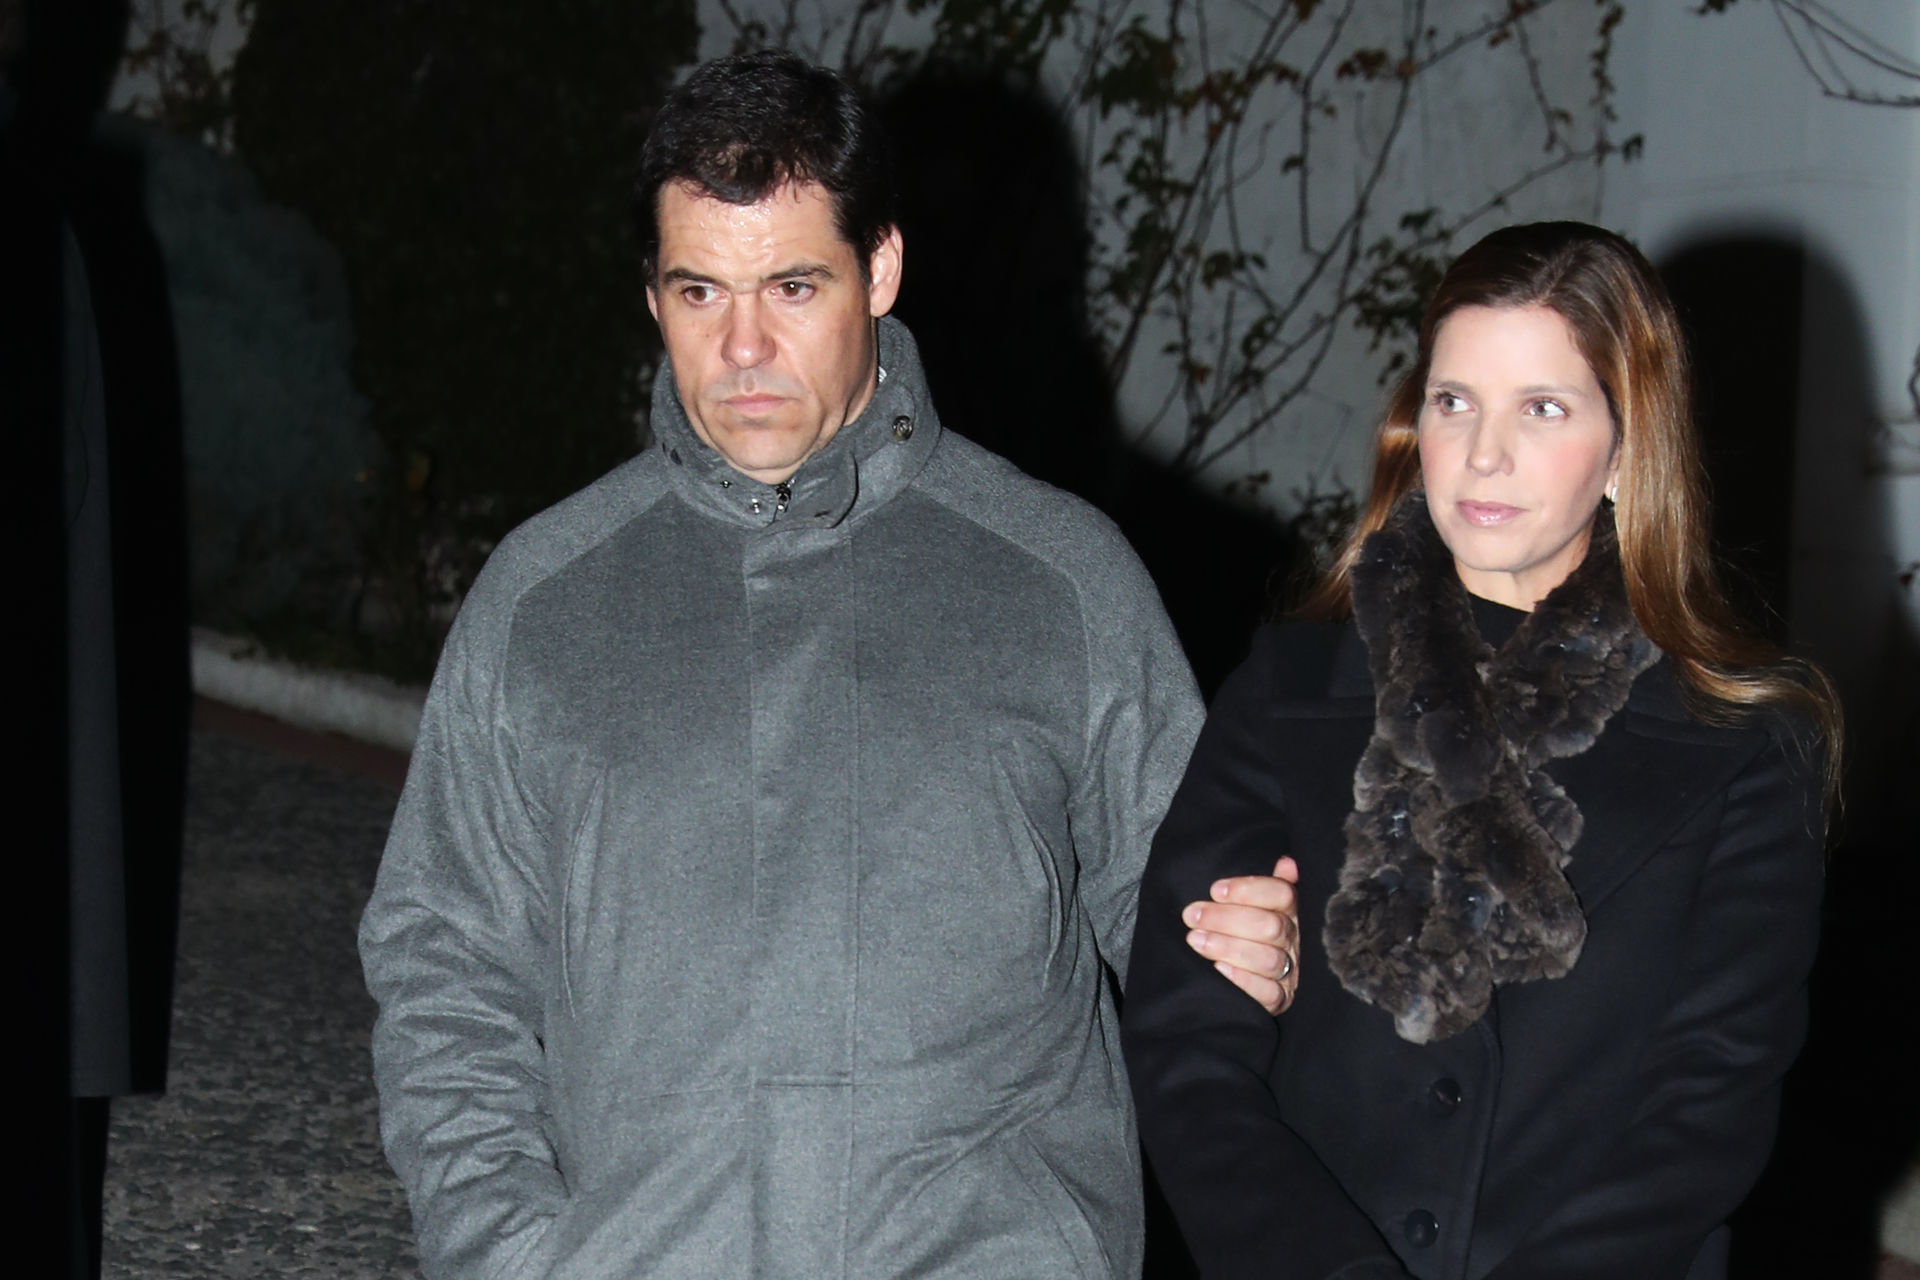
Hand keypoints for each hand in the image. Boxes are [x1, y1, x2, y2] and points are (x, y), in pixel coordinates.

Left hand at [1182, 856, 1299, 1014]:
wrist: (1246, 973)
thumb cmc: (1243, 928)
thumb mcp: (1252, 903)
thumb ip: (1264, 884)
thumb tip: (1287, 862)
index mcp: (1290, 910)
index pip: (1282, 894)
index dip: (1249, 890)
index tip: (1214, 890)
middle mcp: (1295, 939)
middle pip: (1271, 926)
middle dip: (1227, 919)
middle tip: (1192, 916)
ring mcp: (1291, 971)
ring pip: (1269, 959)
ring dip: (1228, 948)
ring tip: (1196, 940)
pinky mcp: (1282, 999)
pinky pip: (1270, 994)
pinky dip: (1244, 981)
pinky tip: (1219, 970)